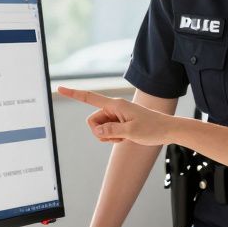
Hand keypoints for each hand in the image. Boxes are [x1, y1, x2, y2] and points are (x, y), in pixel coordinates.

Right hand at [57, 86, 173, 145]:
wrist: (168, 130)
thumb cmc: (153, 129)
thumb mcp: (131, 132)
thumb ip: (111, 131)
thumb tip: (96, 130)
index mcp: (116, 105)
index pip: (90, 98)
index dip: (74, 94)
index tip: (59, 88)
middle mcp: (114, 108)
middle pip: (93, 121)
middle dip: (100, 132)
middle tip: (117, 137)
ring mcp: (117, 115)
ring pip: (100, 128)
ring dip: (108, 136)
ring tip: (125, 137)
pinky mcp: (120, 122)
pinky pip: (107, 132)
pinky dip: (114, 138)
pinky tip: (126, 138)